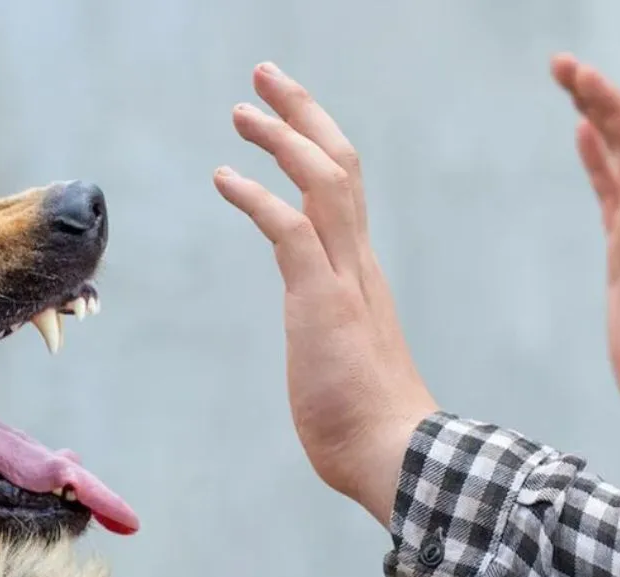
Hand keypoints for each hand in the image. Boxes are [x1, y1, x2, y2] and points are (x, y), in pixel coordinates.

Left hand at [213, 63, 436, 525]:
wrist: (396, 456)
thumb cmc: (368, 421)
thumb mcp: (344, 359)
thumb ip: (333, 333)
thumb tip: (324, 343)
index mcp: (361, 272)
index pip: (344, 189)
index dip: (315, 144)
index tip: (287, 117)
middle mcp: (358, 263)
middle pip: (339, 164)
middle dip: (303, 113)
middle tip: (266, 77)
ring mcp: (344, 279)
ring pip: (323, 181)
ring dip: (282, 137)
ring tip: (242, 110)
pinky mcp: (321, 300)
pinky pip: (289, 229)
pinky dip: (256, 196)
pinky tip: (224, 176)